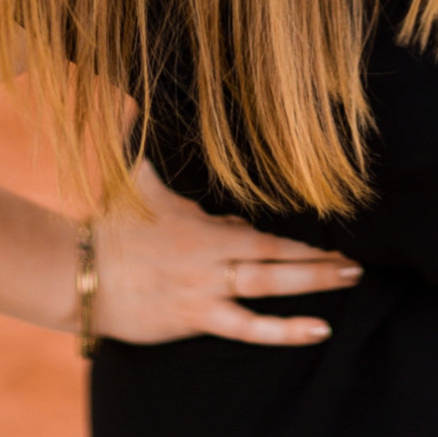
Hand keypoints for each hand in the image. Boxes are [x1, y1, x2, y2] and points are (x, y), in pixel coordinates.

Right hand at [93, 161, 361, 346]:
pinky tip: (316, 330)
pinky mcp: (195, 319)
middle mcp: (213, 257)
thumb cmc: (110, 227)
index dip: (300, 237)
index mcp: (205, 226)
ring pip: (268, 289)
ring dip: (311, 286)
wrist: (78, 273)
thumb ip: (142, 144)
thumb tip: (131, 105)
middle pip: (275, 259)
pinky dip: (282, 331)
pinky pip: (246, 328)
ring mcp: (206, 291)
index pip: (263, 232)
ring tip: (348, 284)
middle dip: (319, 262)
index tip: (333, 236)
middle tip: (358, 264)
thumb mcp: (136, 181)